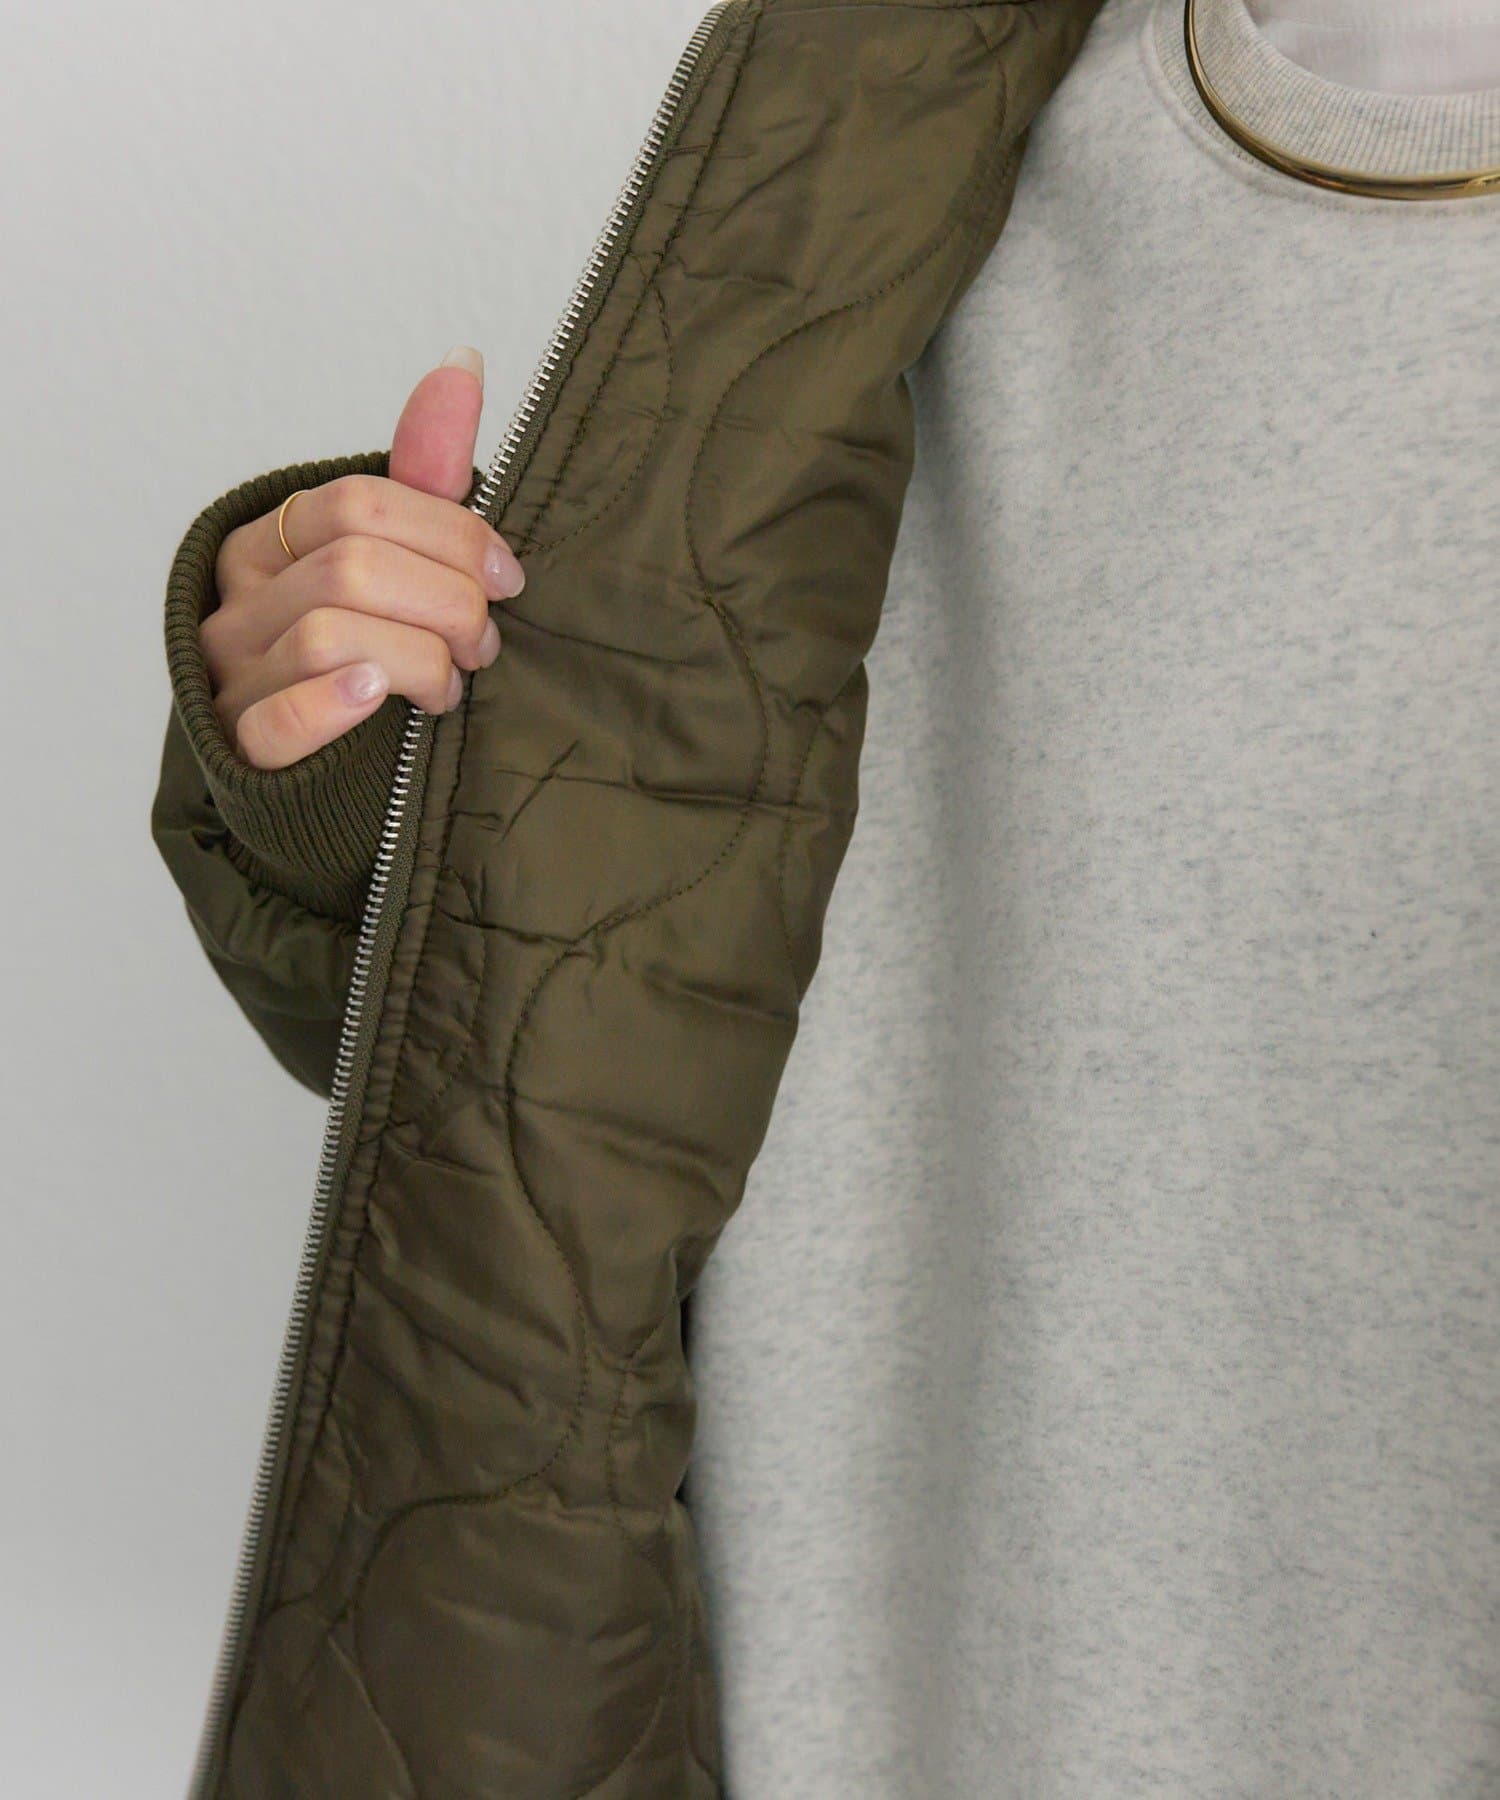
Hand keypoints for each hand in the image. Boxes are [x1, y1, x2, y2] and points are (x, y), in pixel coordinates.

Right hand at [203, 346, 524, 769]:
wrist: (322, 775)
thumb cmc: (367, 654)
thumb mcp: (395, 560)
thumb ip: (424, 475)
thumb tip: (463, 361)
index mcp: (271, 542)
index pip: (359, 505)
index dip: (452, 536)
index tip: (509, 578)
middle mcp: (238, 601)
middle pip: (351, 568)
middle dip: (447, 603)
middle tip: (485, 644)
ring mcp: (233, 675)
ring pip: (329, 637)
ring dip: (419, 660)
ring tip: (451, 685)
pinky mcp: (242, 750)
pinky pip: (277, 721)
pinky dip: (332, 705)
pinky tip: (376, 695)